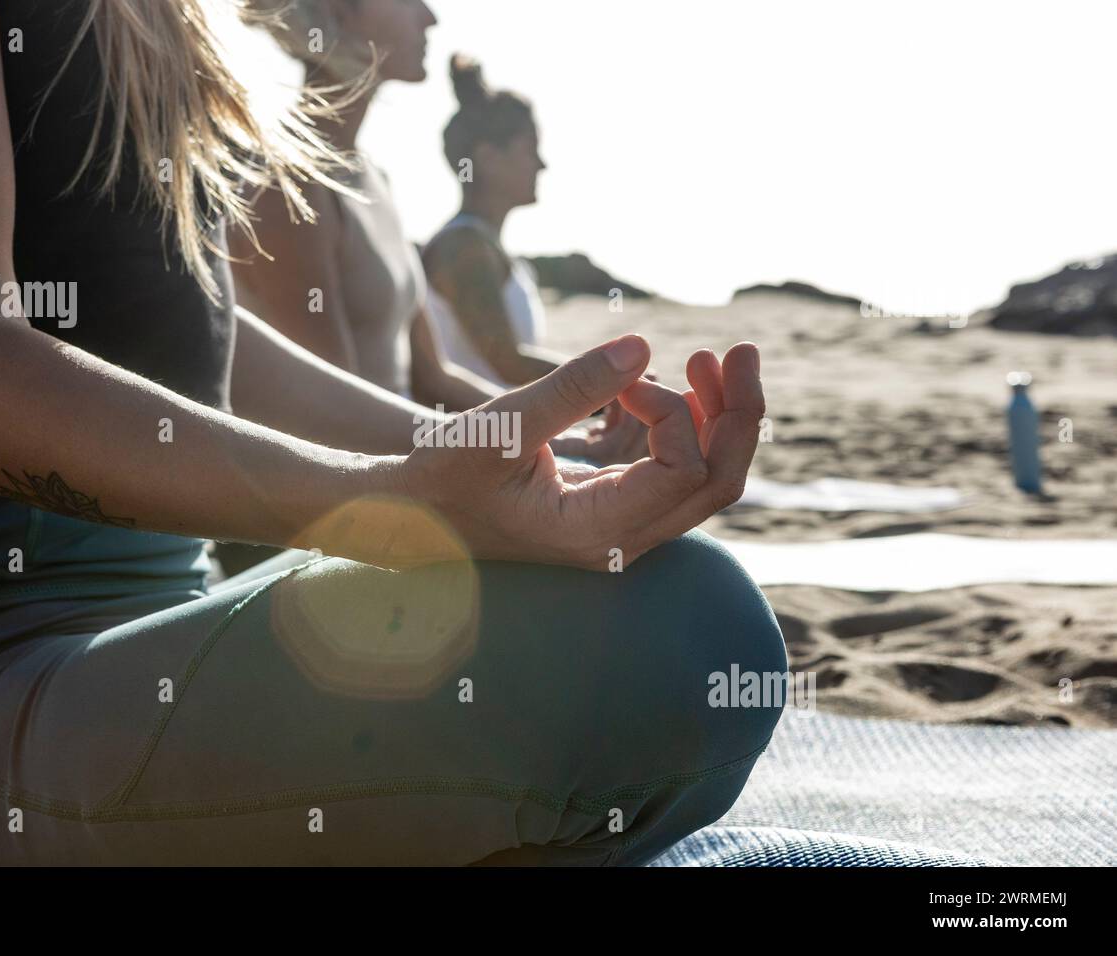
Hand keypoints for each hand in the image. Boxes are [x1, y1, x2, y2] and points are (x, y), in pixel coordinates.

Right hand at [392, 335, 764, 570]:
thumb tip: (644, 346)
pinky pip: (672, 470)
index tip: (624, 380)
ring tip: (709, 360)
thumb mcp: (502, 425)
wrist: (411, 512)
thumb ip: (574, 388)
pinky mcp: (612, 505)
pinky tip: (669, 386)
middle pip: (716, 483)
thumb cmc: (444, 475)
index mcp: (597, 532)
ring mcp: (621, 525)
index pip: (682, 474)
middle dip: (738, 414)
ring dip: (717, 418)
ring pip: (703, 479)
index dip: (674, 415)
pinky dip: (684, 427)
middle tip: (739, 350)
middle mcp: (621, 539)